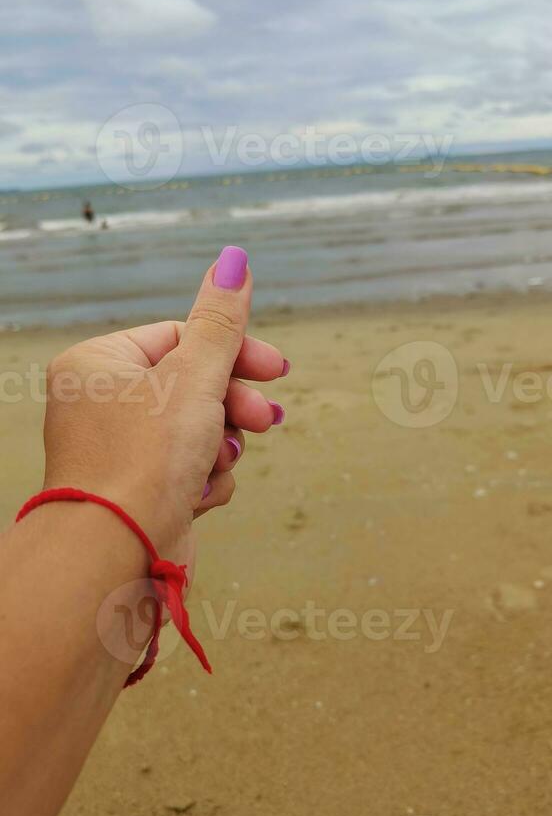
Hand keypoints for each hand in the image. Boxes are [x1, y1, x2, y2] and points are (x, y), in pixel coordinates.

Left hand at [42, 247, 287, 564]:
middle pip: (192, 386)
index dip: (233, 353)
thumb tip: (234, 259)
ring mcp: (120, 452)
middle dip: (232, 406)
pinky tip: (198, 496)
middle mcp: (101, 406)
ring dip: (220, 448)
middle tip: (265, 418)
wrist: (117, 557)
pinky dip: (204, 481)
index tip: (276, 370)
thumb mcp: (194, 377)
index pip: (180, 339)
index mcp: (98, 366)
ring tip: (216, 464)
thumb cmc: (145, 460)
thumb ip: (220, 321)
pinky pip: (188, 470)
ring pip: (198, 431)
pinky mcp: (140, 492)